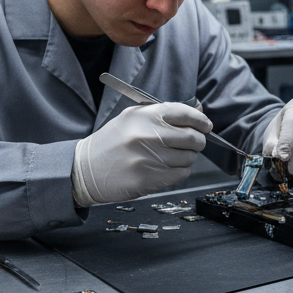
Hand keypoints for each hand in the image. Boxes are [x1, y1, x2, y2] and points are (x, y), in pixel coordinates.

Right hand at [72, 102, 211, 205]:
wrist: (86, 169)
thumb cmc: (112, 143)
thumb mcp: (132, 118)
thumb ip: (162, 114)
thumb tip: (195, 112)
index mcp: (143, 116)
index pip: (184, 113)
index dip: (200, 120)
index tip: (205, 125)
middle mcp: (146, 135)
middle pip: (191, 137)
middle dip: (199, 141)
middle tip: (195, 142)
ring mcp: (147, 159)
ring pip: (188, 158)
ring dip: (188, 157)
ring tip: (173, 156)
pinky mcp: (147, 180)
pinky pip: (180, 174)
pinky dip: (180, 171)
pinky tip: (167, 167)